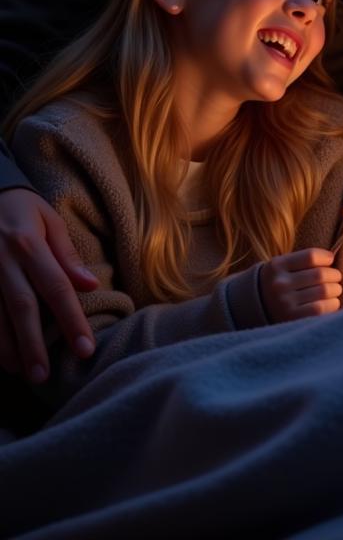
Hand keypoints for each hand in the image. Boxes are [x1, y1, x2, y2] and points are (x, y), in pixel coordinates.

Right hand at [0, 187, 97, 381]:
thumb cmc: (22, 209)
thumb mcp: (49, 220)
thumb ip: (68, 255)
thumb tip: (91, 285)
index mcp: (29, 245)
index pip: (57, 289)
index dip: (72, 320)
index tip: (85, 348)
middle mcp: (3, 263)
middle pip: (22, 309)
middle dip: (34, 345)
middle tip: (45, 376)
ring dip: (8, 347)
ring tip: (24, 372)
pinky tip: (0, 357)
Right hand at [259, 247, 342, 323]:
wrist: (251, 310)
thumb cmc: (278, 283)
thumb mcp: (283, 267)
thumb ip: (304, 261)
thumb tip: (332, 259)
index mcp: (277, 266)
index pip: (311, 256)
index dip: (326, 257)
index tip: (330, 260)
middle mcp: (279, 284)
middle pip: (321, 274)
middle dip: (334, 275)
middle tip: (335, 278)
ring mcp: (285, 303)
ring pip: (324, 291)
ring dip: (335, 290)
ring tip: (334, 290)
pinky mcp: (292, 319)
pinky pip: (321, 308)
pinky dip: (332, 304)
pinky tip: (330, 302)